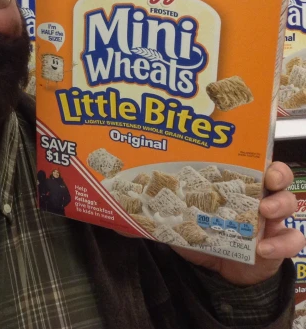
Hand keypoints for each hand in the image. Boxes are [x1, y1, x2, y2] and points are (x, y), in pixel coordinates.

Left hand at [173, 161, 304, 285]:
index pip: (254, 162)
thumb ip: (165, 214)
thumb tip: (136, 210)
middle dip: (278, 174)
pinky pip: (291, 241)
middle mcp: (258, 198)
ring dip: (280, 205)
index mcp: (236, 186)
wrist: (220, 269)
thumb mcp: (184, 222)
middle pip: (279, 177)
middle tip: (268, 182)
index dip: (257, 156)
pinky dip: (280, 244)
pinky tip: (262, 249)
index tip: (255, 158)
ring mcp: (272, 220)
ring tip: (264, 212)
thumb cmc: (206, 236)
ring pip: (289, 203)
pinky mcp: (279, 244)